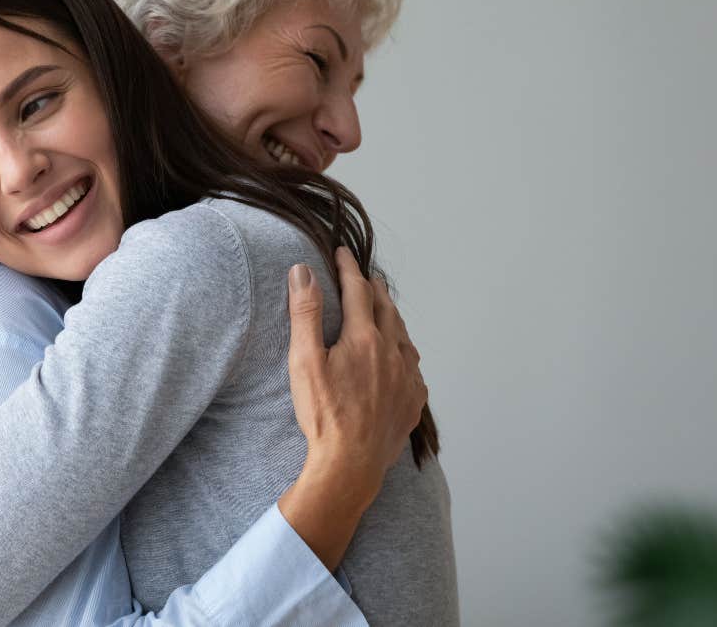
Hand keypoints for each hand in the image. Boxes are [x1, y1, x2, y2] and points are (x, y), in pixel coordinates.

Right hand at [288, 245, 426, 474]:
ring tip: (385, 311)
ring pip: (404, 337)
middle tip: (366, 277)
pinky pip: (413, 367)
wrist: (350, 464)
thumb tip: (302, 272)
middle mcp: (393, 353)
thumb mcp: (304, 361)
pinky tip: (399, 359)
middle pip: (387, 309)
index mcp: (364, 338)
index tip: (342, 253)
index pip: (358, 291)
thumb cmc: (323, 414)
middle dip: (375, 289)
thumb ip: (305, 313)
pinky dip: (404, 353)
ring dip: (393, 318)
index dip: (348, 268)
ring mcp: (407, 378)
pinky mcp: (413, 401)